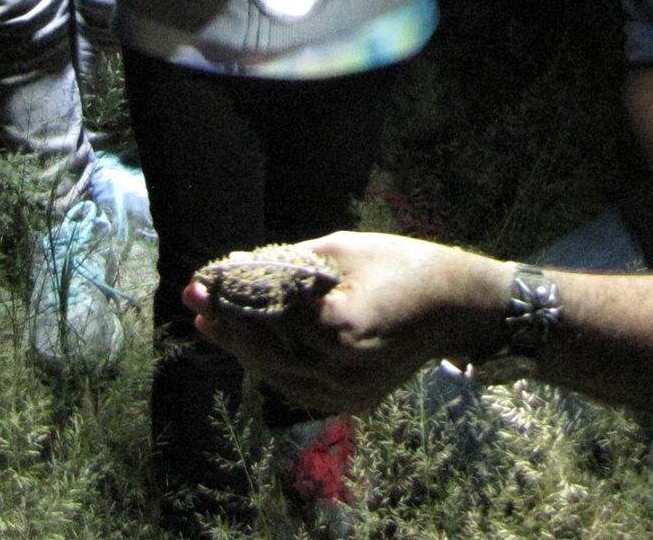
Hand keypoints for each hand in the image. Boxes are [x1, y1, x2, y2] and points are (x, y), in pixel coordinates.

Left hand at [186, 232, 505, 414]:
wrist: (457, 306)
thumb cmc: (400, 263)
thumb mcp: (340, 250)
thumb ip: (283, 264)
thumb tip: (234, 269)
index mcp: (339, 326)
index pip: (265, 312)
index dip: (227, 298)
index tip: (196, 284)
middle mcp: (341, 368)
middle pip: (265, 350)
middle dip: (228, 325)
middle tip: (196, 303)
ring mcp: (349, 392)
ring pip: (278, 374)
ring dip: (244, 349)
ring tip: (214, 325)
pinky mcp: (355, 402)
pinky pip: (300, 386)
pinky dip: (275, 365)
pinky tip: (254, 346)